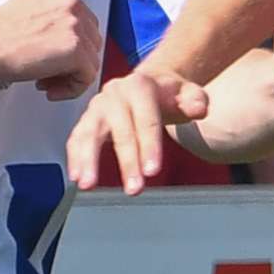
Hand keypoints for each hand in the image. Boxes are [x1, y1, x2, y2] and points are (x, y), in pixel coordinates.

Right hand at [0, 0, 104, 99]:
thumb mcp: (31, 8)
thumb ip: (53, 15)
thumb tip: (65, 36)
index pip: (85, 25)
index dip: (71, 47)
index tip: (53, 58)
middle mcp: (74, 5)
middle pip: (92, 43)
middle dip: (72, 62)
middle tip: (49, 74)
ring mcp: (77, 26)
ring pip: (91, 61)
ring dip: (70, 77)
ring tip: (46, 83)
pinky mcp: (76, 50)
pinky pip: (87, 77)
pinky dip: (71, 89)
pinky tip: (50, 90)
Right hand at [64, 65, 210, 194]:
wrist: (149, 84)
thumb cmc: (169, 95)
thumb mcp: (188, 93)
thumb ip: (195, 101)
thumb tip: (199, 109)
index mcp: (140, 86)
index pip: (147, 120)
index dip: (150, 146)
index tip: (152, 171)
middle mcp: (115, 94)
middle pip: (120, 130)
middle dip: (126, 162)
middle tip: (134, 189)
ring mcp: (98, 106)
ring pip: (90, 133)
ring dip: (87, 160)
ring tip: (87, 185)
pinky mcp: (86, 120)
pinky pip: (76, 138)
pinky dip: (74, 157)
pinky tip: (76, 177)